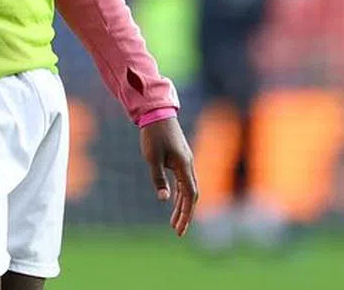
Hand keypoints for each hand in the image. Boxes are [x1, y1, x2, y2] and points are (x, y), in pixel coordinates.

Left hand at [140, 116, 198, 236]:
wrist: (156, 113)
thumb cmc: (153, 135)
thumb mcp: (152, 158)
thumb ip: (158, 179)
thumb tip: (165, 200)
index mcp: (184, 166)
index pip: (190, 195)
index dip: (187, 213)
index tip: (180, 228)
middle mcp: (188, 165)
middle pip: (191, 195)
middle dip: (185, 214)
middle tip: (177, 231)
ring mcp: (185, 162)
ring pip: (187, 189)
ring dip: (182, 206)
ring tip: (174, 222)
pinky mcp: (180, 159)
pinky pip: (183, 181)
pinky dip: (180, 194)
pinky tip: (174, 203)